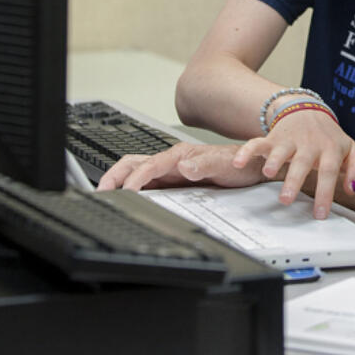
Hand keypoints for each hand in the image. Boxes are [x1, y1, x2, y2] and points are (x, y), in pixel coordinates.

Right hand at [96, 142, 263, 190]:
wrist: (254, 165)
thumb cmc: (240, 163)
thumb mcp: (225, 165)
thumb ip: (205, 165)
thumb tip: (184, 166)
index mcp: (180, 155)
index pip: (149, 166)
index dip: (135, 179)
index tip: (125, 192)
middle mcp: (173, 161)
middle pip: (134, 164)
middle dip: (114, 176)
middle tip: (100, 192)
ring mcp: (171, 171)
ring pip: (137, 171)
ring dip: (119, 180)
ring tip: (105, 195)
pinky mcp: (174, 180)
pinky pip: (147, 182)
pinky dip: (131, 188)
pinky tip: (128, 199)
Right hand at [232, 110, 354, 219]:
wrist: (308, 110)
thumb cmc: (329, 137)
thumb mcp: (351, 150)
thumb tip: (352, 188)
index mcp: (330, 148)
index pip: (328, 172)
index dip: (324, 193)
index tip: (319, 214)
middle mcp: (309, 143)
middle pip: (302, 162)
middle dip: (293, 181)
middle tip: (286, 200)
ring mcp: (290, 139)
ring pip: (280, 150)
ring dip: (273, 161)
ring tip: (268, 174)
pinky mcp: (272, 137)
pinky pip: (257, 142)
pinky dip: (247, 151)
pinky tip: (238, 162)